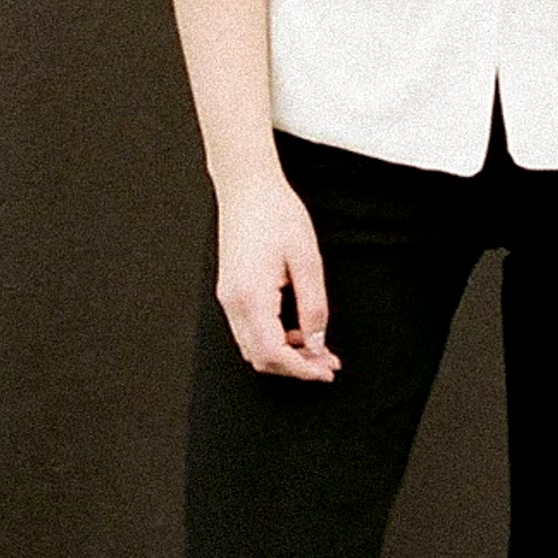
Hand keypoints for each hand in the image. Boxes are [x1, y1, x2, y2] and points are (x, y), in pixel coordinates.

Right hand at [215, 170, 337, 379]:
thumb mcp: (307, 260)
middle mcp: (233, 303)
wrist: (248, 187)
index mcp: (251, 296)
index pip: (273, 352)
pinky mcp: (232, 292)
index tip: (326, 370)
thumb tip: (317, 343)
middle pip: (260, 357)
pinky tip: (298, 332)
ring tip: (318, 350)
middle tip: (329, 364)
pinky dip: (273, 341)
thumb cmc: (277, 214)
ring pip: (253, 348)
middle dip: (295, 367)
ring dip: (285, 356)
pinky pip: (250, 331)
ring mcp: (228, 298)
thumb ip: (313, 306)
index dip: (301, 368)